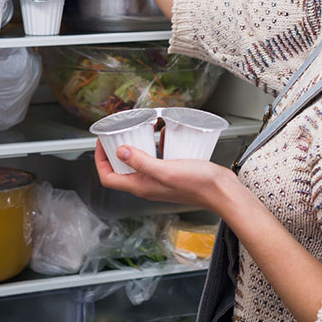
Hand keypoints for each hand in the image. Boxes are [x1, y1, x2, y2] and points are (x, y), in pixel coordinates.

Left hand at [94, 130, 237, 212]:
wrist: (221, 191)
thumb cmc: (197, 185)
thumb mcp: (165, 170)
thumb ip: (141, 162)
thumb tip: (119, 151)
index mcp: (141, 186)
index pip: (108, 177)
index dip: (100, 160)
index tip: (102, 142)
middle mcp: (147, 185)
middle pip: (121, 169)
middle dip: (116, 151)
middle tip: (119, 133)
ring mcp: (159, 180)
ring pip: (139, 163)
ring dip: (136, 147)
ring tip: (139, 130)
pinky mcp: (172, 173)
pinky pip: (156, 159)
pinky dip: (156, 147)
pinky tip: (163, 135)